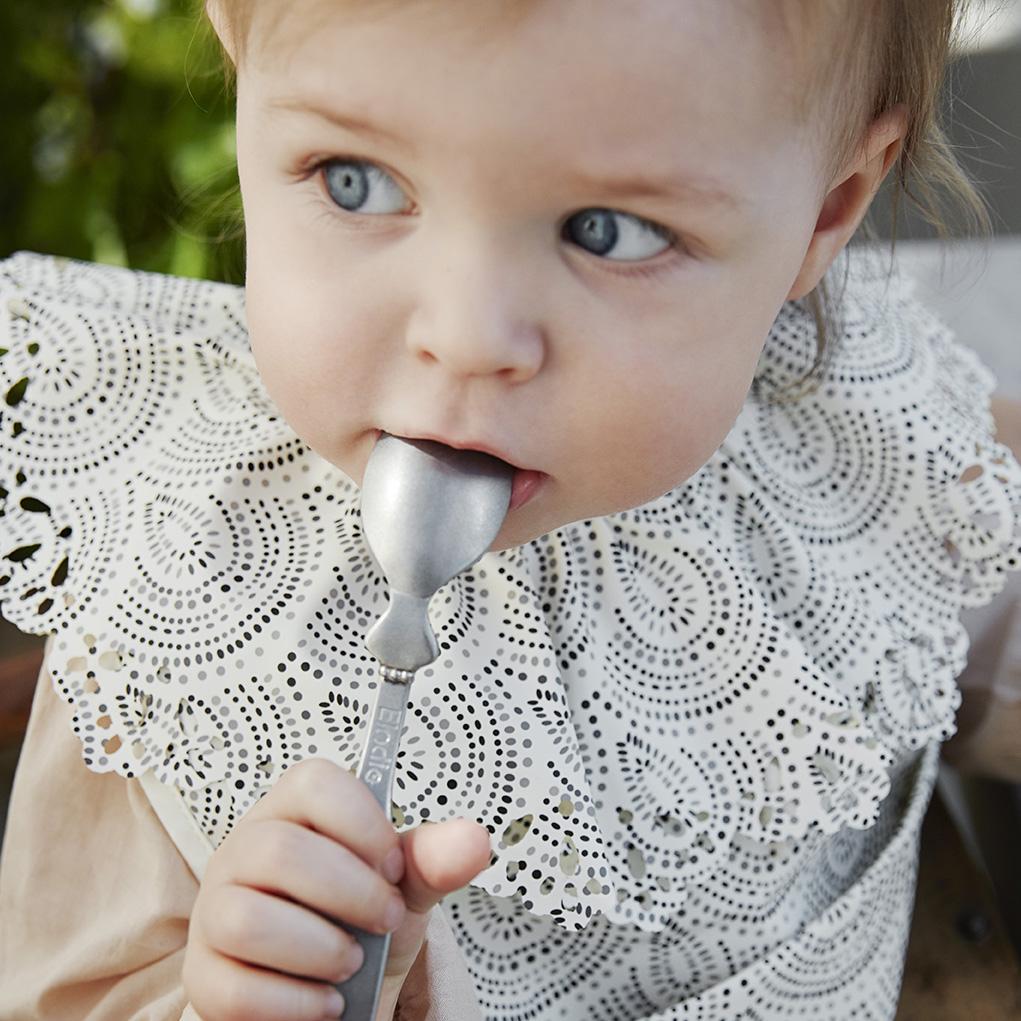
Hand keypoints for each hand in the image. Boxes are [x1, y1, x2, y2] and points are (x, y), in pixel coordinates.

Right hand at [182, 757, 490, 1020]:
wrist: (339, 995)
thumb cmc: (364, 920)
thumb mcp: (405, 886)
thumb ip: (434, 859)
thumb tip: (474, 839)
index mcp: (293, 811)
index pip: (312, 782)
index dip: (360, 822)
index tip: (393, 866)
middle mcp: (244, 850)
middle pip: (278, 851)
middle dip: (349, 893)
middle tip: (385, 920)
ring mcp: (214, 912)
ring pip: (248, 920)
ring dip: (319, 949)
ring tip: (352, 962)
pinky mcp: (203, 975)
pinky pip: (234, 989)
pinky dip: (296, 1003)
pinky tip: (327, 1002)